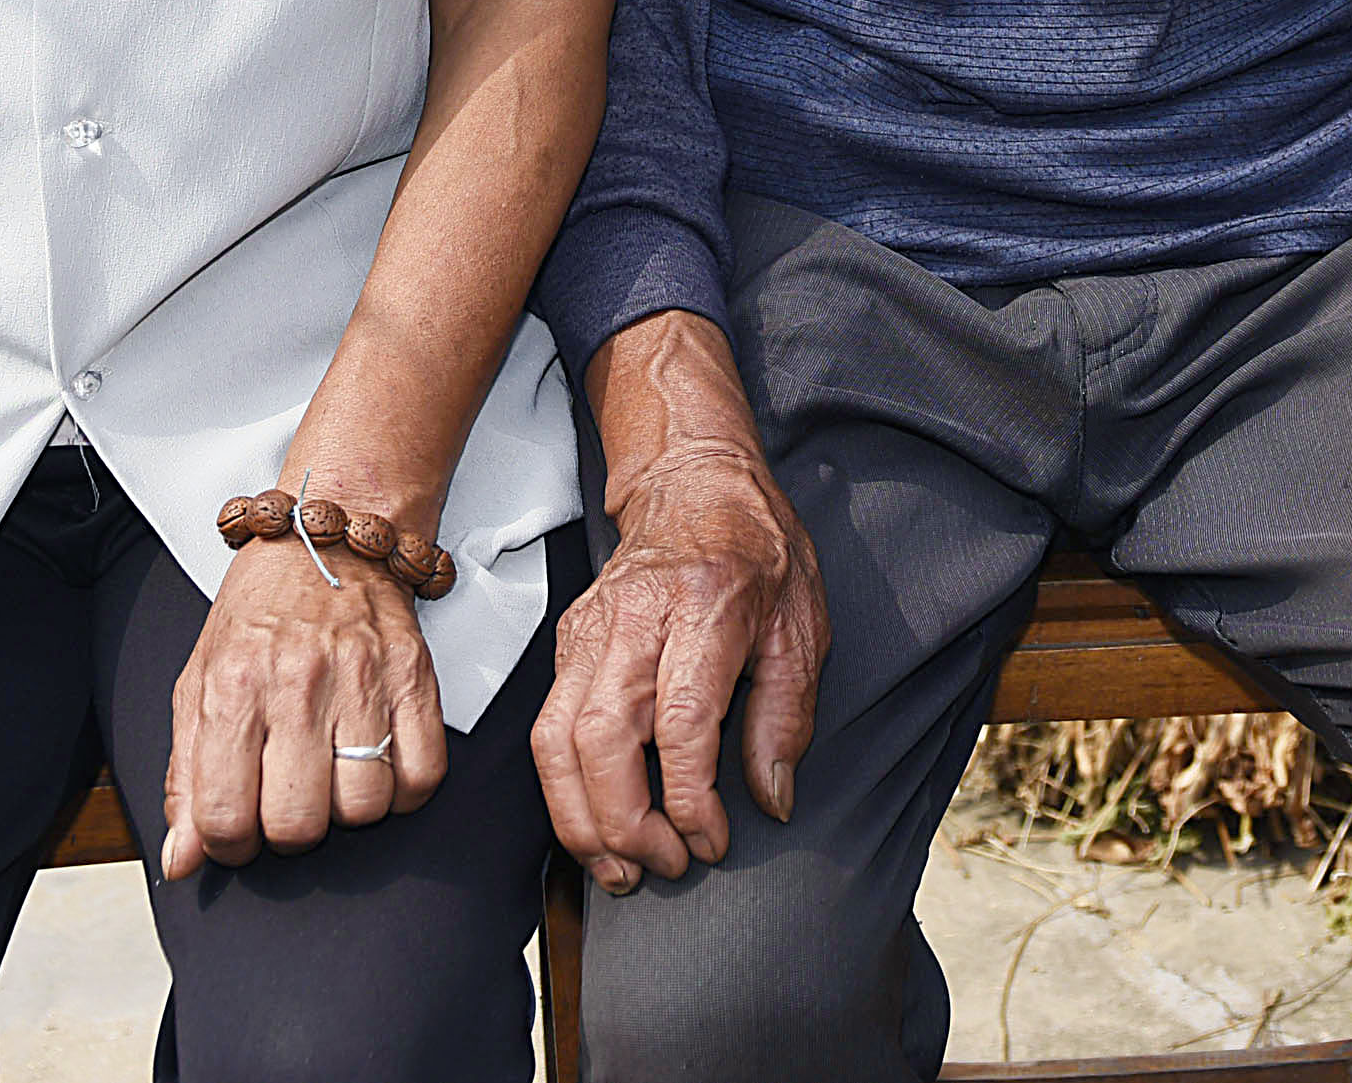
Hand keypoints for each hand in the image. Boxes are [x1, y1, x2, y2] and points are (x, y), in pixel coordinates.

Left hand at [164, 531, 446, 877]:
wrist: (322, 540)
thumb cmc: (258, 615)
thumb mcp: (198, 685)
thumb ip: (186, 777)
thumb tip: (183, 860)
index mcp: (233, 687)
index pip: (225, 817)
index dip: (228, 846)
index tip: (237, 831)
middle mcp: (297, 682)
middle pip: (298, 824)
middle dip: (288, 832)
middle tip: (285, 802)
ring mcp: (362, 678)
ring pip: (364, 807)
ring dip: (347, 809)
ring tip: (332, 774)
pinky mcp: (414, 675)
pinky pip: (422, 775)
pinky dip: (403, 789)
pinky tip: (378, 763)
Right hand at [535, 318, 825, 893]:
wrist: (695, 482)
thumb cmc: (758, 550)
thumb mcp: (803, 626)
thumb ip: (787, 716)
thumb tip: (771, 798)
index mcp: (707, 607)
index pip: (682, 722)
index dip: (691, 799)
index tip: (712, 842)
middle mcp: (636, 619)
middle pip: (600, 738)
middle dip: (624, 824)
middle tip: (663, 866)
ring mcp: (590, 629)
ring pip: (555, 740)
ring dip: (582, 820)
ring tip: (621, 869)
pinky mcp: (567, 642)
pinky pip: (547, 729)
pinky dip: (566, 790)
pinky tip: (600, 825)